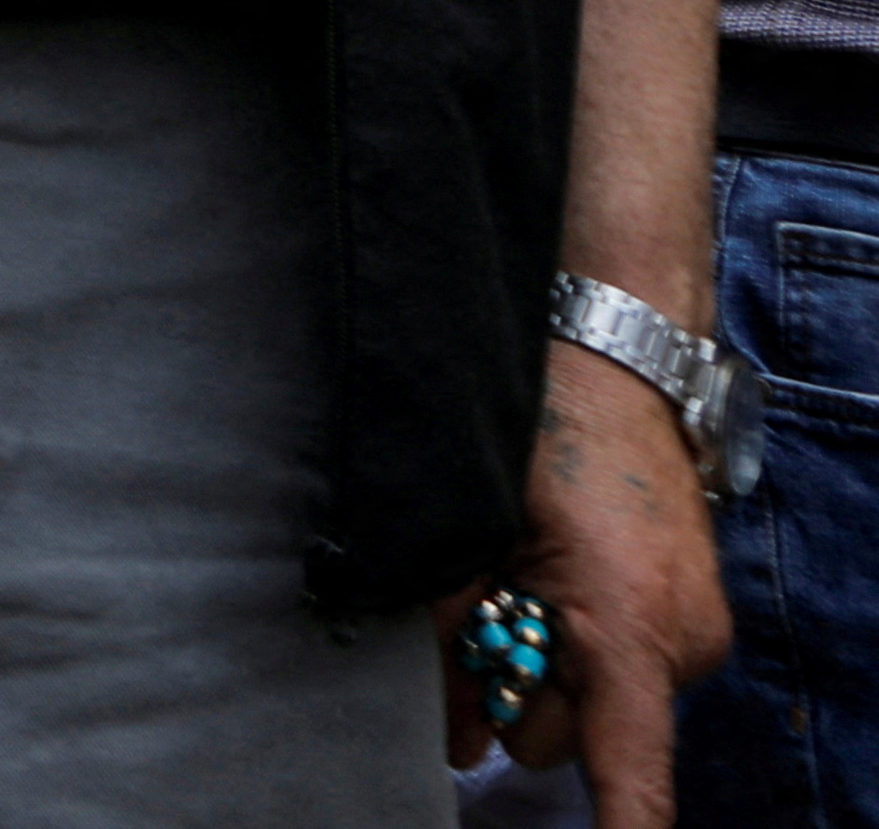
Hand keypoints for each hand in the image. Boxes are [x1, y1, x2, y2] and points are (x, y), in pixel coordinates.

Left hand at [464, 343, 728, 817]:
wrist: (616, 364)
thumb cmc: (540, 432)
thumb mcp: (474, 526)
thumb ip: (457, 628)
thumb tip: (453, 734)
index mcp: (626, 623)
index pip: (628, 763)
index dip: (620, 828)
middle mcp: (677, 640)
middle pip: (562, 735)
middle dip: (504, 696)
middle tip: (470, 620)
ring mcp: (692, 631)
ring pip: (586, 703)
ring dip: (533, 668)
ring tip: (506, 586)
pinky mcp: (690, 616)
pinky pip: (614, 665)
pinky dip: (569, 642)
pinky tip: (542, 583)